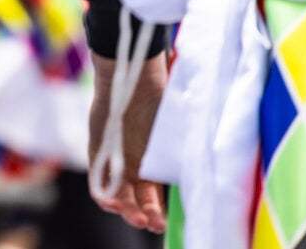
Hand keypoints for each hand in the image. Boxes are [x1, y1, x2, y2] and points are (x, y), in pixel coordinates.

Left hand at [88, 52, 167, 233]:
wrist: (134, 81)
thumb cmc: (162, 103)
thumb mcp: (178, 134)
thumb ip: (185, 156)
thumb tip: (208, 183)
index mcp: (155, 166)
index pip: (155, 198)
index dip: (158, 213)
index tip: (164, 224)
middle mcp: (135, 167)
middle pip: (136, 201)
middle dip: (144, 216)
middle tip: (152, 223)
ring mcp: (115, 161)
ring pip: (118, 195)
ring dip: (126, 210)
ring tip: (136, 217)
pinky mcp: (97, 153)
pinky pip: (98, 181)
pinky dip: (104, 195)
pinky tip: (113, 204)